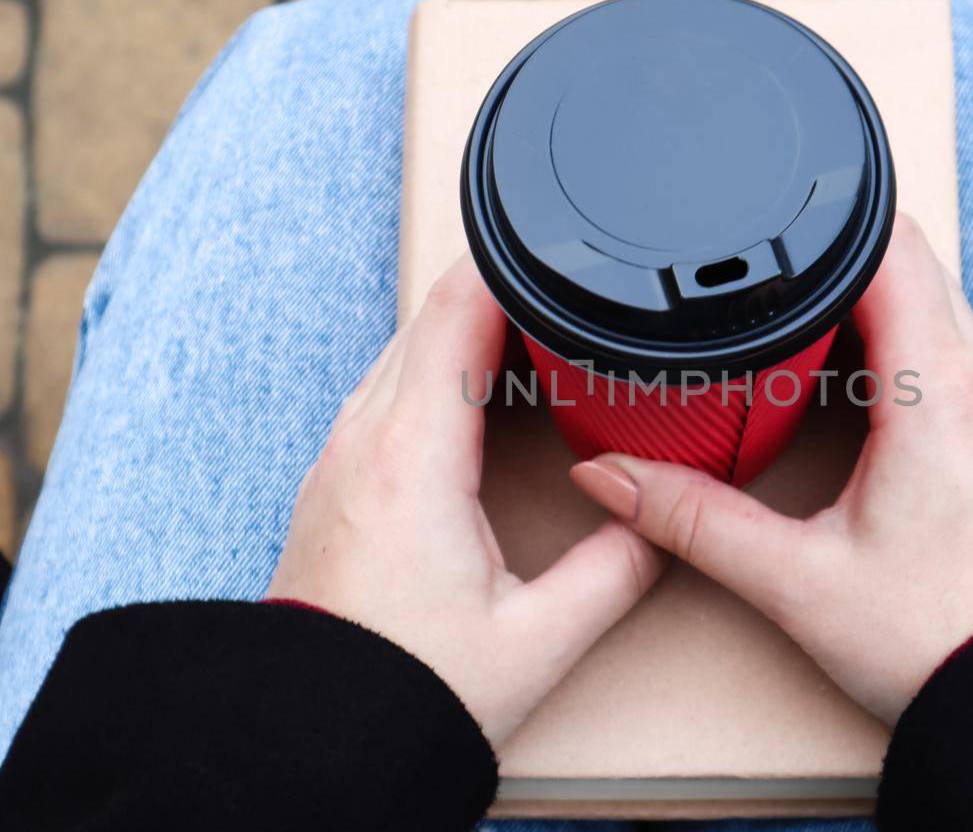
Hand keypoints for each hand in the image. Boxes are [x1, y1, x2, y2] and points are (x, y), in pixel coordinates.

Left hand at [268, 257, 666, 745]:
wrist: (310, 737)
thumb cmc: (404, 691)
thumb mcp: (538, 639)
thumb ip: (616, 572)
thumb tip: (662, 528)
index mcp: (413, 458)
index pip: (455, 317)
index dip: (505, 264)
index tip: (552, 235)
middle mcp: (363, 442)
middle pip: (426, 320)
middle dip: (492, 286)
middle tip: (561, 278)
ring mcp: (338, 460)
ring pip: (398, 352)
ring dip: (456, 327)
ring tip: (525, 326)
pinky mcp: (333, 484)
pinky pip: (381, 391)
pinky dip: (428, 367)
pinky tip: (467, 391)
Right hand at [569, 214, 972, 724]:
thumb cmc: (942, 640)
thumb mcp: (796, 580)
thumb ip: (692, 520)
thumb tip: (609, 479)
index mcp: (939, 389)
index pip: (890, 245)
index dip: (825, 212)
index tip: (763, 211)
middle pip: (911, 265)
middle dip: (833, 257)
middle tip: (756, 279)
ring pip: (936, 306)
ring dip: (869, 303)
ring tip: (792, 326)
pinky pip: (955, 352)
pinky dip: (902, 347)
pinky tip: (853, 386)